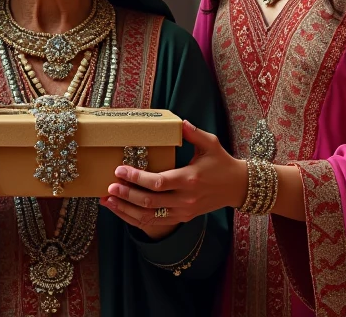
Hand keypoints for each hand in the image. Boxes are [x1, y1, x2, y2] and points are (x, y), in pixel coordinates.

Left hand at [101, 120, 246, 238]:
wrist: (237, 187)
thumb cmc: (222, 162)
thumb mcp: (210, 144)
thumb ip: (193, 133)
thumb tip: (178, 122)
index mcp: (190, 179)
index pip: (158, 182)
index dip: (137, 178)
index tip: (120, 170)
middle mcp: (185, 198)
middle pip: (150, 201)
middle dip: (127, 195)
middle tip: (109, 186)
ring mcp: (183, 211)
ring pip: (150, 216)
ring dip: (126, 210)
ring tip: (107, 201)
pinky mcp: (182, 218)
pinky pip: (156, 223)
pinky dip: (136, 219)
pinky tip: (122, 212)